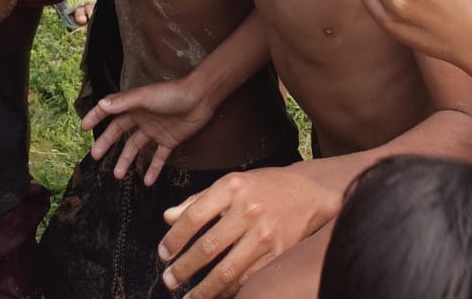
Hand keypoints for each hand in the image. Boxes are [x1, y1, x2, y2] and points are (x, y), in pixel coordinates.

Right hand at [81, 75, 216, 185]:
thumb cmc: (172, 94)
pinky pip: (158, 157)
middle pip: (120, 133)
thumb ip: (124, 102)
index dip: (97, 116)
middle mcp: (143, 118)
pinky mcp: (169, 141)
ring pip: (136, 148)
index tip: (83, 127)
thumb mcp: (145, 97)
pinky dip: (152, 169)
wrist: (200, 99)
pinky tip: (147, 182)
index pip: (111, 112)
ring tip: (118, 175)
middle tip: (96, 156)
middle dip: (108, 144)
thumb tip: (101, 105)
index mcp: (135, 105)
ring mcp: (156, 130)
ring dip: (127, 161)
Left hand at [158, 163, 331, 296]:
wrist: (308, 192)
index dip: (175, 238)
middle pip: (208, 247)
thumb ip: (198, 201)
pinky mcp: (278, 254)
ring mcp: (264, 234)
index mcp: (232, 187)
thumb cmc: (263, 187)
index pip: (194, 216)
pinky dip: (229, 292)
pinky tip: (216, 296)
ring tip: (188, 297)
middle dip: (184, 268)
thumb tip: (167, 218)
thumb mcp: (231, 184)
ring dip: (204, 289)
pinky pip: (247, 279)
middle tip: (169, 280)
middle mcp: (248, 210)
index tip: (163, 253)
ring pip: (227, 270)